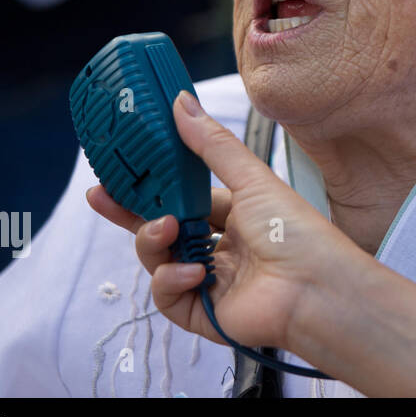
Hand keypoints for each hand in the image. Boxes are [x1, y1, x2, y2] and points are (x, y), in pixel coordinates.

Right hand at [86, 91, 357, 353]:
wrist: (315, 288)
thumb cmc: (296, 232)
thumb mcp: (252, 179)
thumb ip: (212, 145)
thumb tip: (182, 103)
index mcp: (233, 215)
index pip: (180, 198)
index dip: (149, 186)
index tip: (115, 171)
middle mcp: (219, 247)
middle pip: (161, 230)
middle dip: (129, 214)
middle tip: (100, 195)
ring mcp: (209, 280)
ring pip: (157, 261)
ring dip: (152, 241)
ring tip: (165, 229)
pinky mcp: (202, 312)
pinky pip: (166, 295)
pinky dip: (171, 280)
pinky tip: (193, 272)